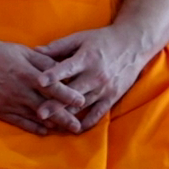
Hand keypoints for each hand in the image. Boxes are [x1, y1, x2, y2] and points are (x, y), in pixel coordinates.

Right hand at [0, 38, 85, 134]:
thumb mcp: (21, 51)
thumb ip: (42, 60)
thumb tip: (62, 66)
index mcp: (26, 73)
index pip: (52, 87)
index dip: (68, 95)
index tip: (82, 102)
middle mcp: (19, 90)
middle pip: (46, 107)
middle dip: (64, 117)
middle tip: (78, 126)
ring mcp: (8, 102)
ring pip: (34, 117)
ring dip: (51, 124)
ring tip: (65, 130)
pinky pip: (19, 122)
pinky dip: (33, 128)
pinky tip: (44, 131)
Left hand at [36, 26, 156, 130]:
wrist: (133, 45)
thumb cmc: (102, 40)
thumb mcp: (80, 38)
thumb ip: (58, 46)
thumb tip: (35, 50)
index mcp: (86, 59)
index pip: (67, 68)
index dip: (53, 75)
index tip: (39, 82)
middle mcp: (95, 75)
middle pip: (73, 92)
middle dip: (56, 104)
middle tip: (39, 113)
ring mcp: (104, 89)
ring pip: (83, 106)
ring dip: (67, 116)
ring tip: (51, 125)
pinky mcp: (112, 98)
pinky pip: (98, 114)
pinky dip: (86, 123)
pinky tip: (74, 130)